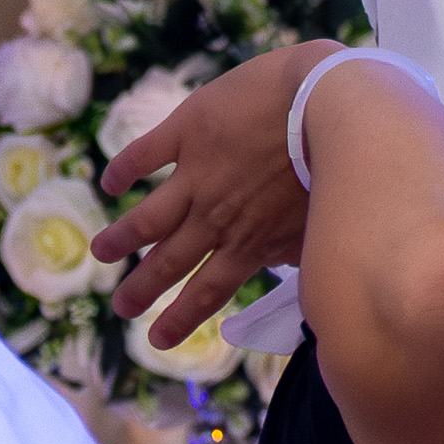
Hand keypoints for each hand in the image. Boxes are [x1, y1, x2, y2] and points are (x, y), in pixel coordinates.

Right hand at [95, 40, 335, 343]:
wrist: (329, 102)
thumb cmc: (342, 164)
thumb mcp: (323, 223)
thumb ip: (300, 250)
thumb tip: (287, 267)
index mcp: (250, 240)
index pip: (208, 291)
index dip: (180, 318)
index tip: (157, 341)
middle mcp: (215, 215)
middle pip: (169, 261)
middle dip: (142, 288)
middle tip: (121, 308)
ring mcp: (197, 173)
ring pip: (148, 216)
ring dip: (121, 238)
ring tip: (100, 253)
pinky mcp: (187, 131)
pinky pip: (144, 155)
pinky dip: (124, 171)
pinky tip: (110, 184)